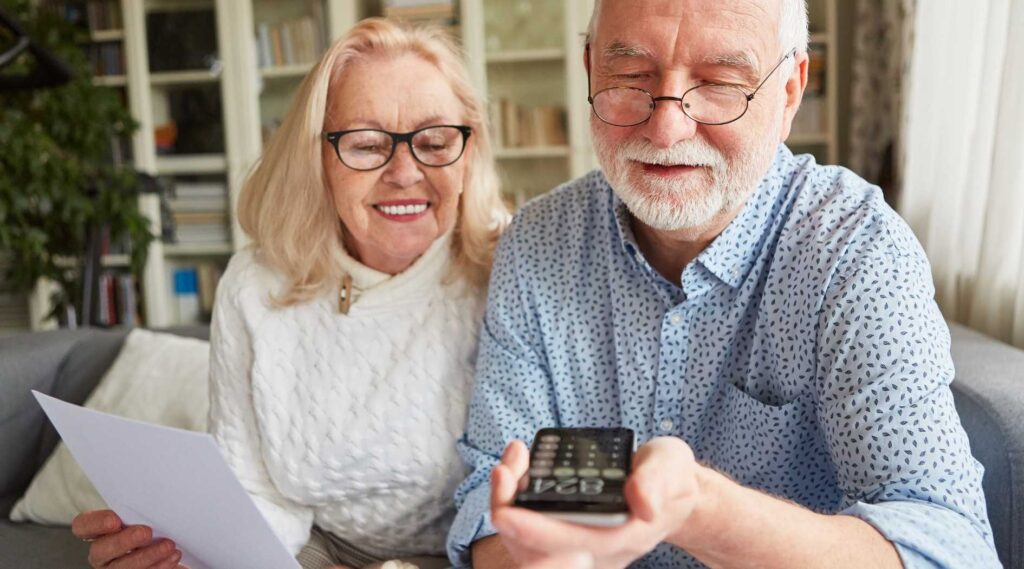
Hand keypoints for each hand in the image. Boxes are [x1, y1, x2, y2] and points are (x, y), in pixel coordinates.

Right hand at [71, 510, 183, 568]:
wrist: (171, 546)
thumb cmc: (157, 525)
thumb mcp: (147, 515)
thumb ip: (141, 509)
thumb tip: (155, 499)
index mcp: (100, 531)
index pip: (83, 526)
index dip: (94, 523)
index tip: (114, 520)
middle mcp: (102, 552)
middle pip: (100, 550)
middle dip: (123, 542)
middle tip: (146, 533)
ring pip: (121, 568)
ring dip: (147, 556)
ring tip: (168, 546)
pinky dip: (159, 567)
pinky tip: (172, 558)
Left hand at [489, 437, 706, 568]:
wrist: (671, 492)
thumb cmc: (669, 478)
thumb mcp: (670, 468)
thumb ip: (655, 482)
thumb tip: (643, 505)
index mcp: (621, 537)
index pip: (570, 545)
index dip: (534, 532)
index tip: (506, 512)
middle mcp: (595, 551)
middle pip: (535, 550)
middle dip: (508, 510)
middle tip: (504, 469)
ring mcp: (578, 548)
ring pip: (524, 542)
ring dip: (508, 501)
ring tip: (512, 458)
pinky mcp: (564, 536)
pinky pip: (527, 529)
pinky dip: (514, 498)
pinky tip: (517, 467)